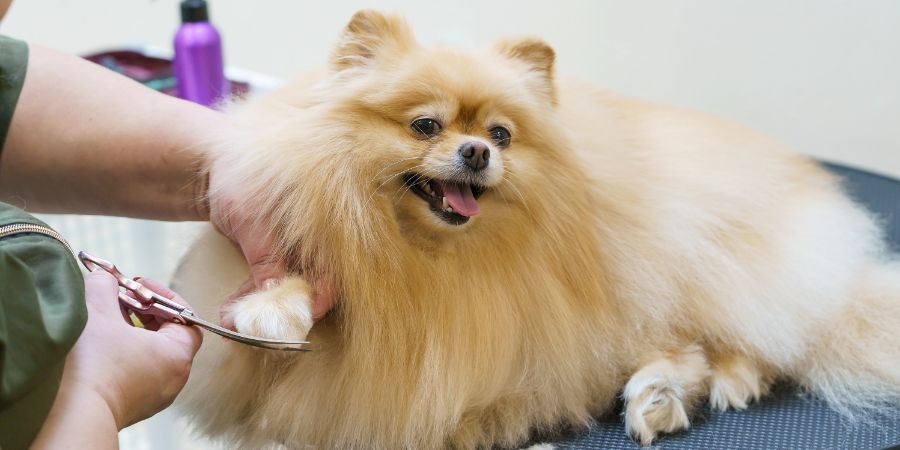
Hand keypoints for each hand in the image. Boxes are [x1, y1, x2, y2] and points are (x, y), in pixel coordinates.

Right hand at [63, 272, 202, 427]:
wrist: (71, 416)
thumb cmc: (91, 365)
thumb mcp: (97, 311)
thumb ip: (105, 287)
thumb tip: (105, 278)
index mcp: (177, 356)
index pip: (187, 319)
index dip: (165, 297)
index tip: (141, 286)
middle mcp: (173, 379)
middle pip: (169, 335)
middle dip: (146, 311)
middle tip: (122, 297)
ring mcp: (154, 396)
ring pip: (151, 354)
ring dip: (132, 332)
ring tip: (107, 317)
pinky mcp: (133, 406)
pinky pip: (138, 373)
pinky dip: (125, 354)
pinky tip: (100, 343)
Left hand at [207, 161, 334, 326]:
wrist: (213, 163)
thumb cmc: (240, 177)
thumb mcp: (252, 219)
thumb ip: (267, 257)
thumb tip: (279, 292)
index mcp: (324, 219)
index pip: (335, 264)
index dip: (323, 293)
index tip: (303, 315)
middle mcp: (316, 237)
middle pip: (312, 282)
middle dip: (282, 309)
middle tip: (256, 329)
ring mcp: (296, 248)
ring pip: (286, 287)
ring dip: (261, 309)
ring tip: (231, 325)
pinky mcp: (275, 257)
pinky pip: (268, 283)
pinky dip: (250, 299)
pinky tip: (229, 313)